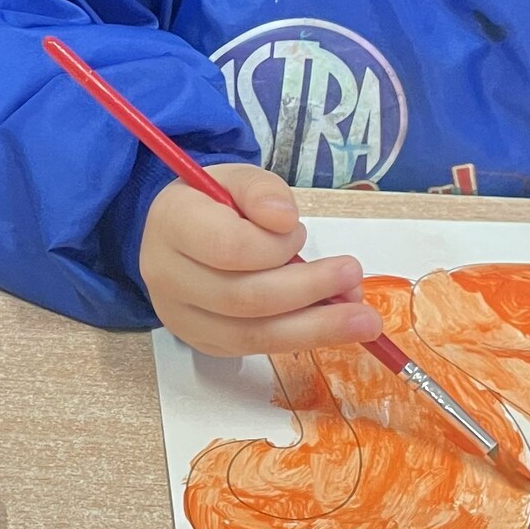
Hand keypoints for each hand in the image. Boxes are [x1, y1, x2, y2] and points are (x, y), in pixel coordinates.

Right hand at [138, 161, 383, 356]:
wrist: (179, 235)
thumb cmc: (215, 204)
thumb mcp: (238, 179)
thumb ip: (262, 191)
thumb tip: (284, 221)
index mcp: (172, 224)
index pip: (228, 247)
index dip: (275, 246)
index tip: (299, 231)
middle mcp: (166, 276)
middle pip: (243, 297)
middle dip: (308, 290)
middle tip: (354, 277)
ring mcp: (180, 317)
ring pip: (251, 334)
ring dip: (314, 328)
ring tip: (363, 319)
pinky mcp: (202, 342)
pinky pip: (253, 349)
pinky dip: (299, 340)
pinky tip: (332, 327)